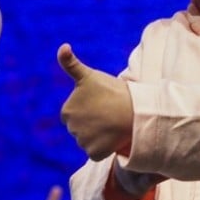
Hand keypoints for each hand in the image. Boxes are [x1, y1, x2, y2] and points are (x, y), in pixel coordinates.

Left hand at [58, 43, 132, 161]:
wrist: (135, 111)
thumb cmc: (113, 91)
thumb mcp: (89, 75)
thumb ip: (70, 63)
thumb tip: (63, 45)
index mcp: (66, 111)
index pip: (74, 114)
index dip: (88, 109)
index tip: (100, 103)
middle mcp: (71, 128)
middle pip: (80, 128)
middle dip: (92, 123)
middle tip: (108, 113)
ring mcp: (82, 142)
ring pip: (89, 140)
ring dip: (98, 135)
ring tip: (112, 124)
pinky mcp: (94, 154)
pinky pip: (97, 152)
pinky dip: (105, 148)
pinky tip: (113, 137)